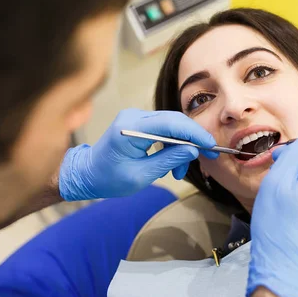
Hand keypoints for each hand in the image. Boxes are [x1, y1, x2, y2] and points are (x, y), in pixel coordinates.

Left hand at [59, 109, 217, 200]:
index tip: (210, 145)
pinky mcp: (138, 123)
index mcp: (130, 128)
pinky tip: (171, 164)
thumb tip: (193, 150)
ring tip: (179, 172)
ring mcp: (135, 118)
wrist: (87, 174)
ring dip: (181, 147)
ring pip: (171, 126)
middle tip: (208, 156)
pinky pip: (163, 130)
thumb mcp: (141, 175)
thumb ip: (168, 160)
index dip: (194, 133)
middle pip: (174, 121)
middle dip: (193, 139)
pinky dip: (172, 145)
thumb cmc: (109, 179)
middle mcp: (133, 117)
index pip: (170, 123)